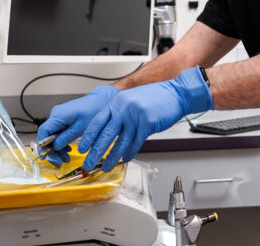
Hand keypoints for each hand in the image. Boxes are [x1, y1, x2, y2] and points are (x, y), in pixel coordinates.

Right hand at [37, 85, 119, 166]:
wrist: (102, 100)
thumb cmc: (95, 110)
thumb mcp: (82, 127)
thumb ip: (67, 136)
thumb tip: (55, 146)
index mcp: (59, 115)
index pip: (43, 131)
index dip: (42, 146)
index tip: (46, 157)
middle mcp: (56, 115)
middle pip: (47, 136)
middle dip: (52, 151)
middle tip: (59, 162)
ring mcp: (59, 117)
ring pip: (52, 136)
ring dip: (57, 149)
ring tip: (66, 158)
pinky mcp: (64, 119)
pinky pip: (58, 133)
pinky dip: (61, 142)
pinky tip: (68, 150)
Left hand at [78, 66, 212, 170]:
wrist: (176, 93)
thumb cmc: (155, 97)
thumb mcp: (131, 99)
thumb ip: (118, 112)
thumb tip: (106, 130)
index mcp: (117, 102)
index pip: (97, 122)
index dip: (88, 137)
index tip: (82, 149)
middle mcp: (124, 108)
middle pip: (105, 135)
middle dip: (96, 152)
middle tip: (89, 164)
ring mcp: (135, 116)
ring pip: (120, 142)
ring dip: (112, 157)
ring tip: (106, 166)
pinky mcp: (147, 124)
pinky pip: (135, 143)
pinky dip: (129, 153)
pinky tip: (124, 159)